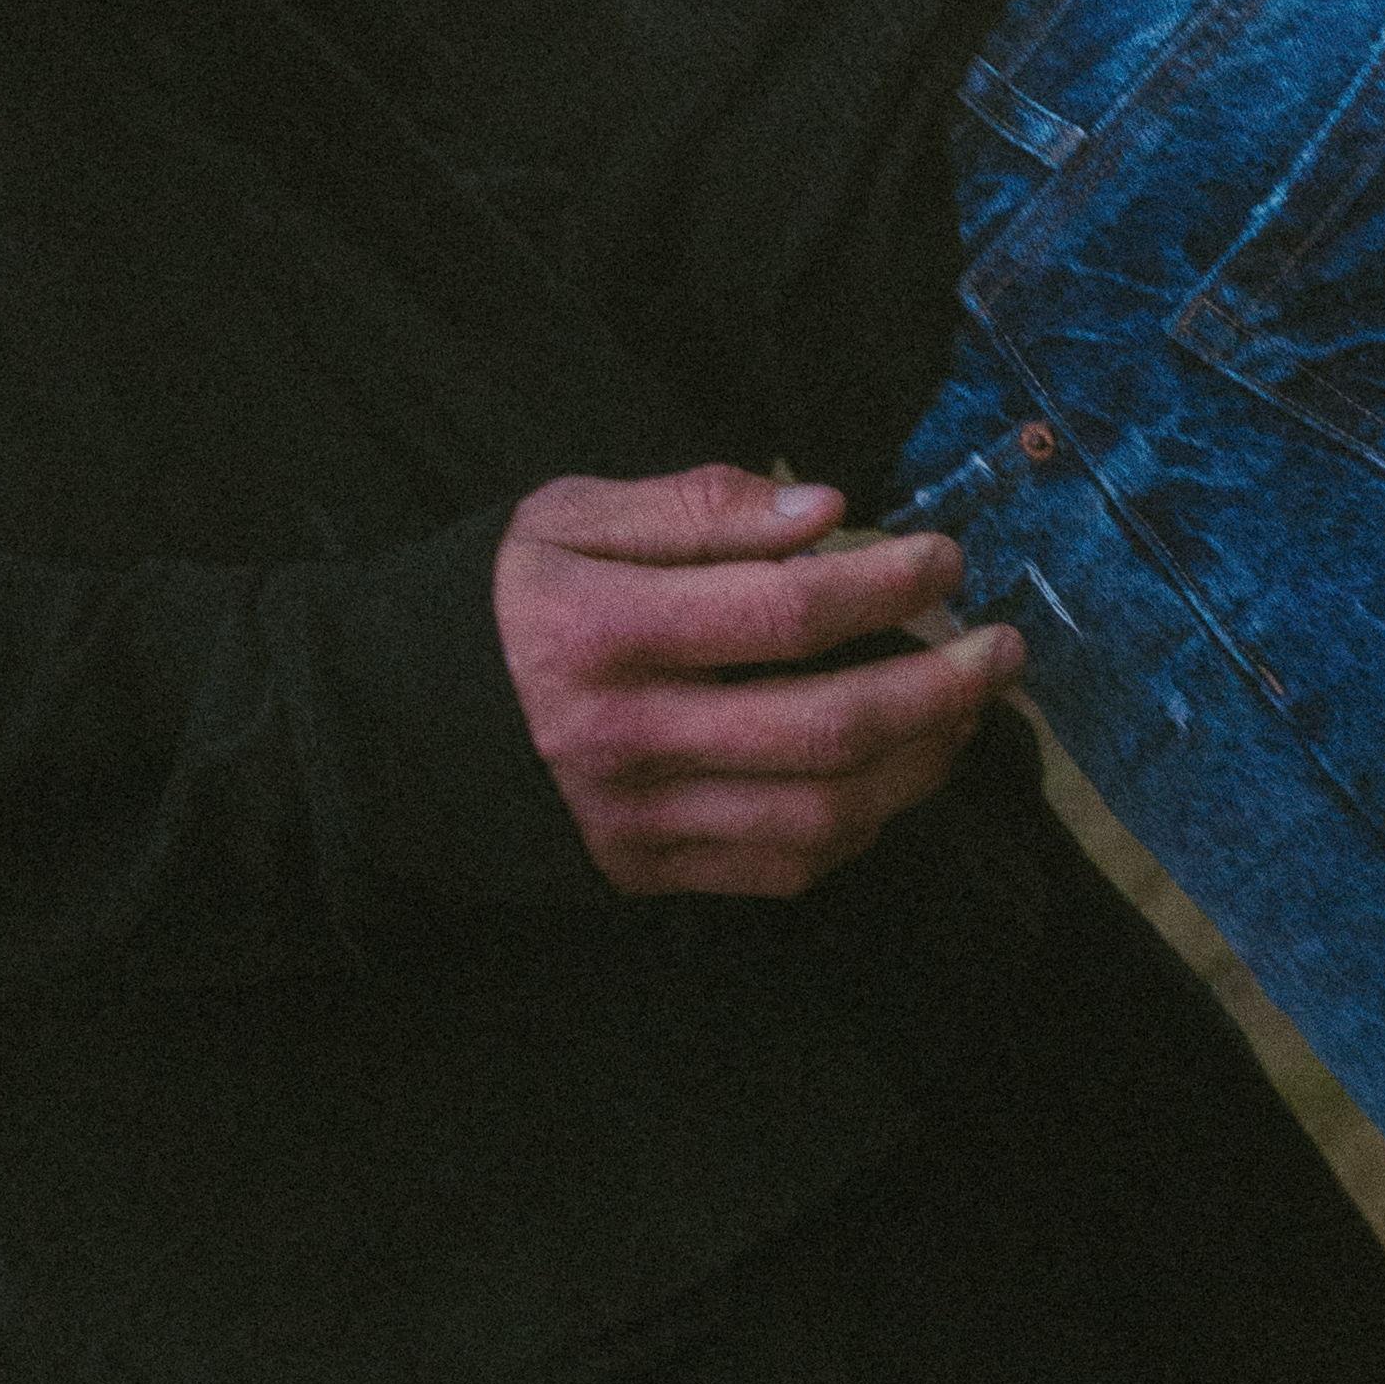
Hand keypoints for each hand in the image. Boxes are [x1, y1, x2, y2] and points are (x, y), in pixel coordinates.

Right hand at [490, 464, 1022, 901]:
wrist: (385, 733)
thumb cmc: (490, 603)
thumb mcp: (564, 517)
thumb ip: (693, 508)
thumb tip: (824, 510)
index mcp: (603, 627)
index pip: (782, 611)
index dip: (882, 585)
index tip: (943, 555)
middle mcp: (629, 733)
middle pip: (826, 725)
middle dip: (939, 687)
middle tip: (999, 650)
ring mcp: (641, 818)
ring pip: (824, 814)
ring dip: (919, 767)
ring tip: (963, 713)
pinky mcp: (646, 875)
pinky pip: (784, 868)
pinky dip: (858, 827)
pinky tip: (889, 778)